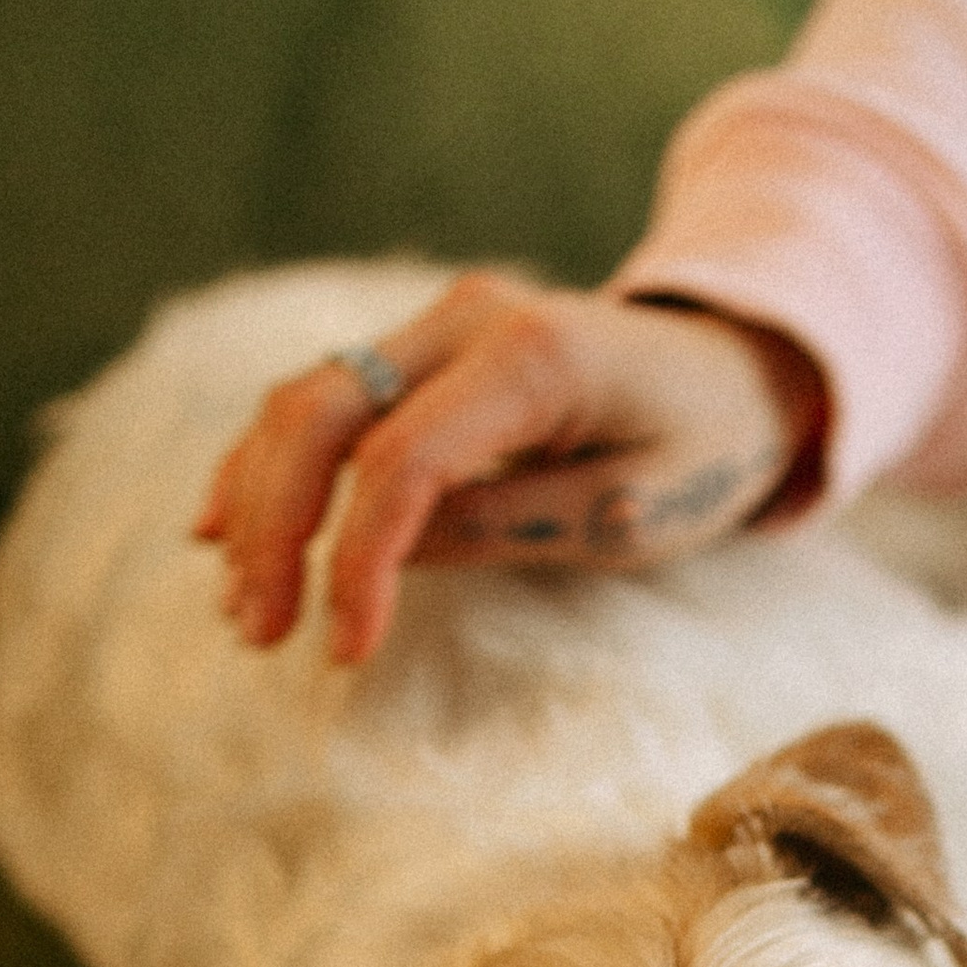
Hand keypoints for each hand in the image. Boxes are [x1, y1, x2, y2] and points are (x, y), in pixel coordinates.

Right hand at [194, 274, 825, 663]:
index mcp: (535, 356)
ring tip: (244, 607)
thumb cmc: (708, 450)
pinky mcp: (426, 342)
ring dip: (258, 502)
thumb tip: (391, 554)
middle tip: (258, 632)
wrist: (743, 366)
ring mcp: (441, 319)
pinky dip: (273, 464)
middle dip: (275, 529)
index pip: (401, 462)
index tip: (344, 650)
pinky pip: (326, 396)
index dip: (356, 562)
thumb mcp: (637, 512)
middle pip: (321, 412)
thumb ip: (513, 524)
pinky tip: (223, 530)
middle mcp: (470, 315)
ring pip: (306, 398)